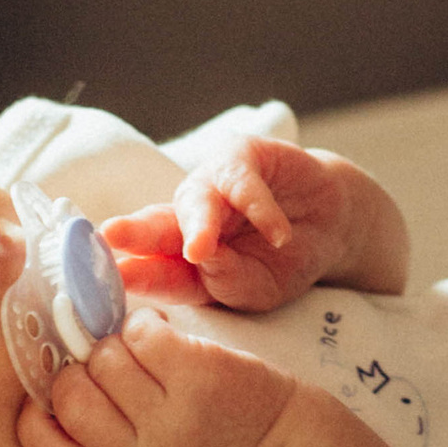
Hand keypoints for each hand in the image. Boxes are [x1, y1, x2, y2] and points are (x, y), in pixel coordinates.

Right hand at [18, 308, 294, 446]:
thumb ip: (102, 430)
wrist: (281, 442)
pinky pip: (142, 333)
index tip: (53, 396)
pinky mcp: (199, 378)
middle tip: (110, 367)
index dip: (37, 414)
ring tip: (141, 352)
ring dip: (116, 343)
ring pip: (105, 359)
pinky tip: (163, 336)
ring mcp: (173, 417)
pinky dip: (146, 324)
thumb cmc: (203, 439)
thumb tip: (55, 360)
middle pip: (71, 396)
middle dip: (81, 369)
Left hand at [102, 135, 407, 312]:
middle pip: (158, 226)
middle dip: (136, 233)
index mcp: (182, 258)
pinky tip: (277, 233)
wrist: (333, 223)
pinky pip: (246, 184)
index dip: (138, 275)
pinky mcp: (243, 157)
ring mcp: (213, 186)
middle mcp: (189, 218)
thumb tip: (204, 263)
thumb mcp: (260, 288)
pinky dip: (262, 209)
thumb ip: (230, 283)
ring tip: (199, 250)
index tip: (114, 282)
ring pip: (197, 200)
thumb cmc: (286, 260)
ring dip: (198, 224)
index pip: (155, 269)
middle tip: (114, 235)